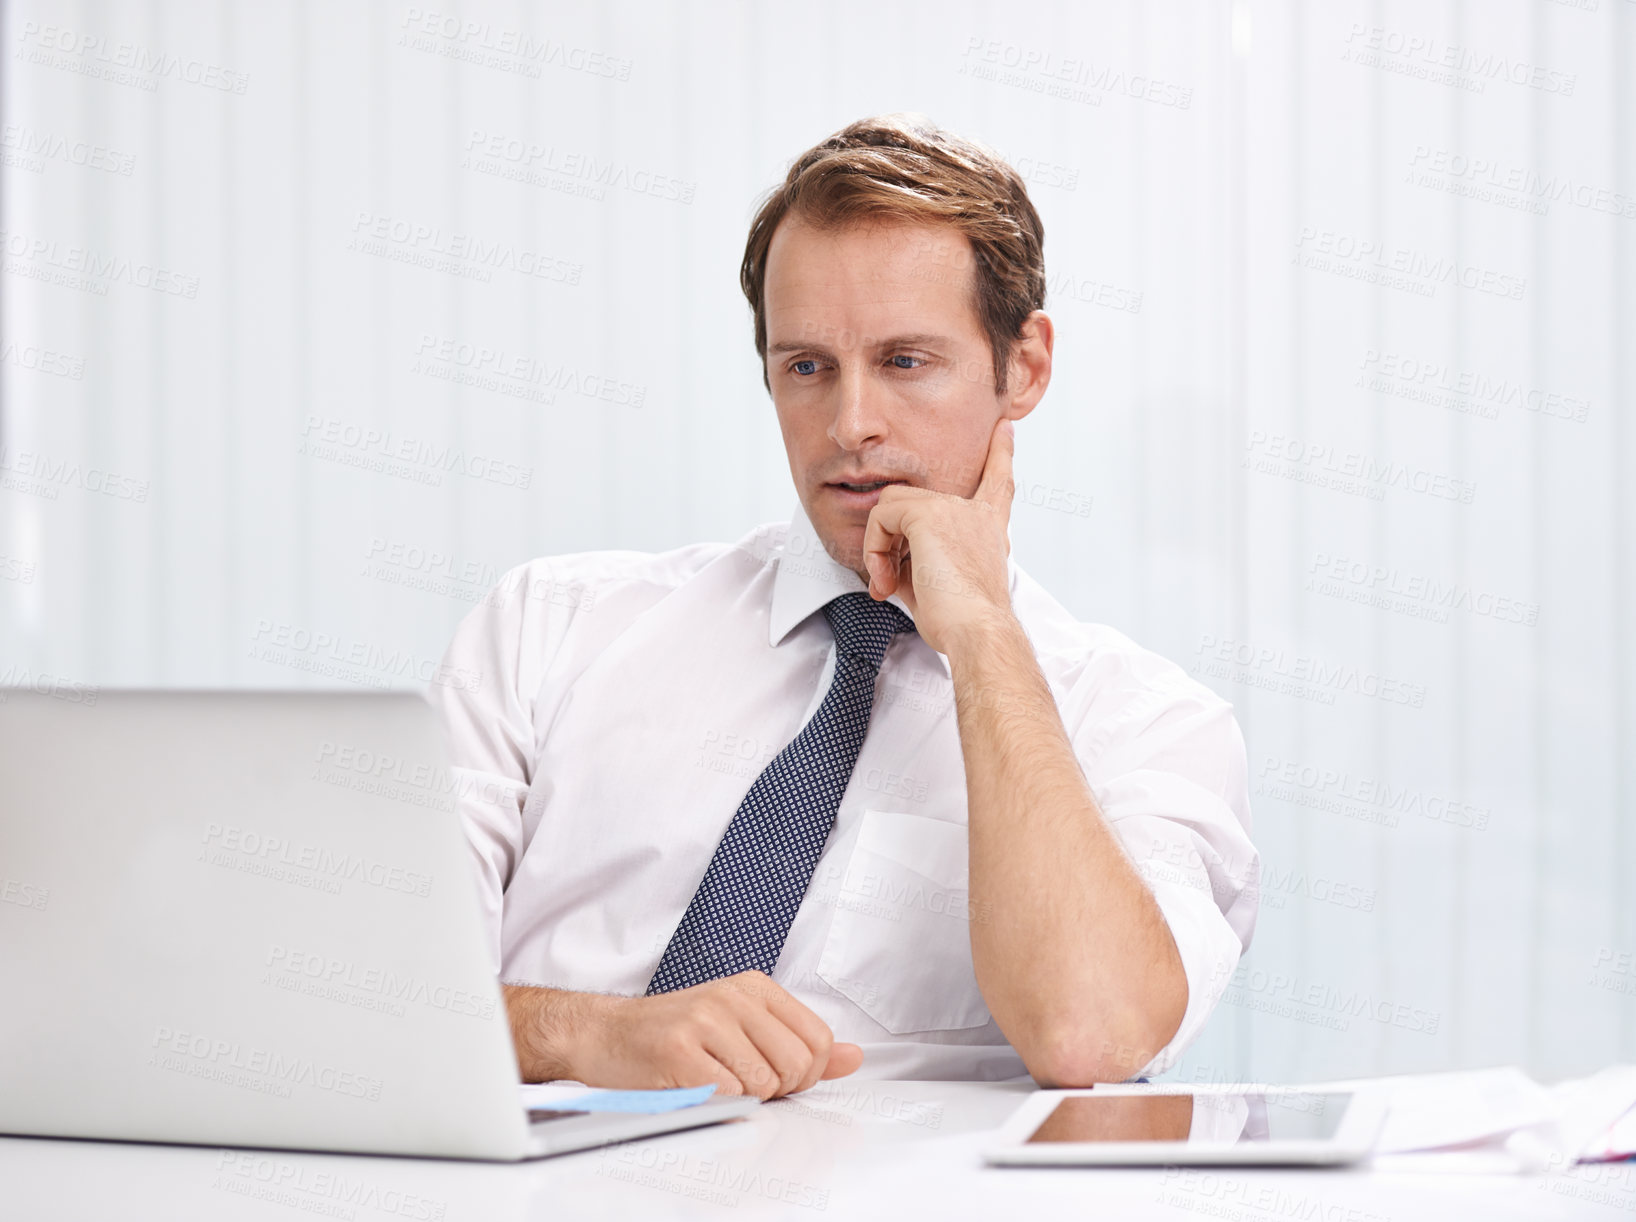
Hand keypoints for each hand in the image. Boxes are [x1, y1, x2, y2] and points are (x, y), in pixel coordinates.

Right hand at [542, 972, 863, 1099]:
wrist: (603, 1035)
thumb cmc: (672, 1035)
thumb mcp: (742, 1027)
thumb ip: (799, 1042)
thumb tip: (852, 1057)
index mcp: (754, 987)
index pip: (817, 1039)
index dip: (804, 1073)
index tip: (776, 1076)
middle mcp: (732, 996)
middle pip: (796, 1064)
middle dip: (776, 1089)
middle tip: (741, 1083)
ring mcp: (704, 1020)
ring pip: (763, 1084)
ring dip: (742, 1098)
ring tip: (714, 1081)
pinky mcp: (678, 1050)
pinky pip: (727, 1095)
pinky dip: (716, 1104)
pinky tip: (695, 1087)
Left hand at [861, 417, 1016, 654]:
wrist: (978, 632)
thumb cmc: (962, 623)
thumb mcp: (941, 587)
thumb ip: (920, 564)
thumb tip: (890, 565)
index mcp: (989, 528)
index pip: (998, 482)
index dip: (1000, 454)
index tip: (1003, 429)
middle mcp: (976, 512)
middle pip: (915, 502)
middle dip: (890, 542)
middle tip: (889, 582)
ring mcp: (953, 509)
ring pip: (892, 506)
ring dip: (881, 547)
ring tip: (888, 584)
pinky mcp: (927, 514)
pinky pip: (882, 516)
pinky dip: (874, 549)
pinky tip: (886, 579)